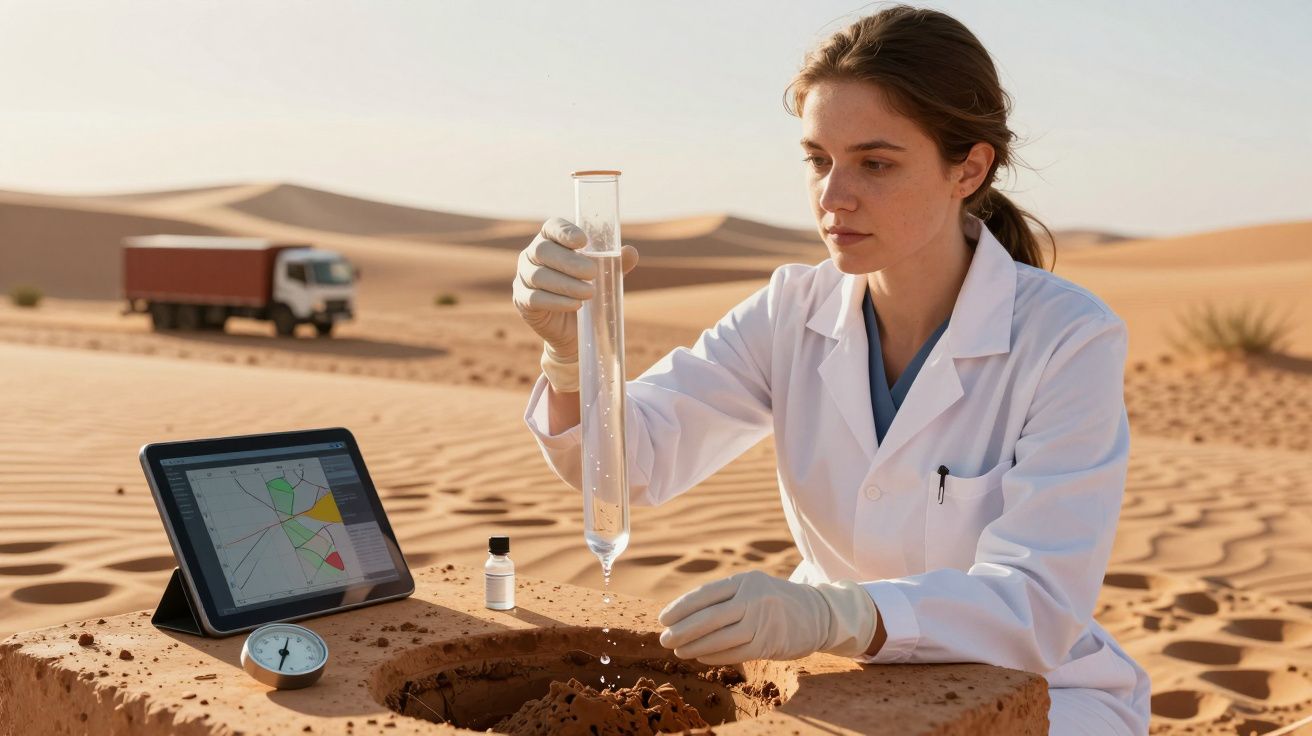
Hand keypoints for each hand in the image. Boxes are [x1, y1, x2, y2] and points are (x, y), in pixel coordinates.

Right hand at [512, 217, 638, 391]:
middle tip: (592, 272)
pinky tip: (574, 305)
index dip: (564, 231)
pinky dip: (556, 302)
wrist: (575, 331)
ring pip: (539, 276)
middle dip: (568, 261)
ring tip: (589, 293)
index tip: (583, 241)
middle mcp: (532, 256)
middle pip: (543, 250)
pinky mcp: (522, 301)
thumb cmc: (587, 293)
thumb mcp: (605, 277)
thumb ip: (616, 264)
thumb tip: (630, 252)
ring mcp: (523, 278)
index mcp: (551, 241)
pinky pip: (534, 299)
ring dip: (565, 284)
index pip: (551, 227)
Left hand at [658, 570, 877, 664]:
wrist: (818, 613)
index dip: (681, 608)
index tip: (663, 619)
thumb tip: (684, 614)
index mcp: (745, 581)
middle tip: (664, 640)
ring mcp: (762, 621)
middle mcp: (752, 598)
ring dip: (694, 646)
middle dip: (682, 630)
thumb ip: (725, 598)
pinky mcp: (769, 642)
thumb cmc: (775, 601)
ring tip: (678, 651)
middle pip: (709, 617)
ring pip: (719, 637)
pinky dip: (713, 655)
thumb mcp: (752, 587)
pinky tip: (700, 656)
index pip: (705, 595)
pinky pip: (734, 652)